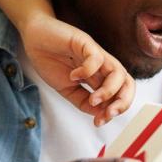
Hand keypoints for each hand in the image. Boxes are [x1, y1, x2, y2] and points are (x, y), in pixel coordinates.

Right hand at [20, 14, 135, 125]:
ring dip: (109, 90)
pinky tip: (73, 75)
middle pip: (127, 83)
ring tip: (93, 98)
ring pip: (117, 72)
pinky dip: (87, 71)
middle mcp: (102, 66)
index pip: (120, 94)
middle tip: (108, 114)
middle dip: (122, 102)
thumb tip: (99, 115)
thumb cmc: (51, 62)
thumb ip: (83, 102)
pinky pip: (96, 58)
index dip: (115, 110)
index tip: (99, 122)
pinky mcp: (85, 42)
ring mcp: (95, 54)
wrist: (34, 39)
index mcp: (100, 78)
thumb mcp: (67, 89)